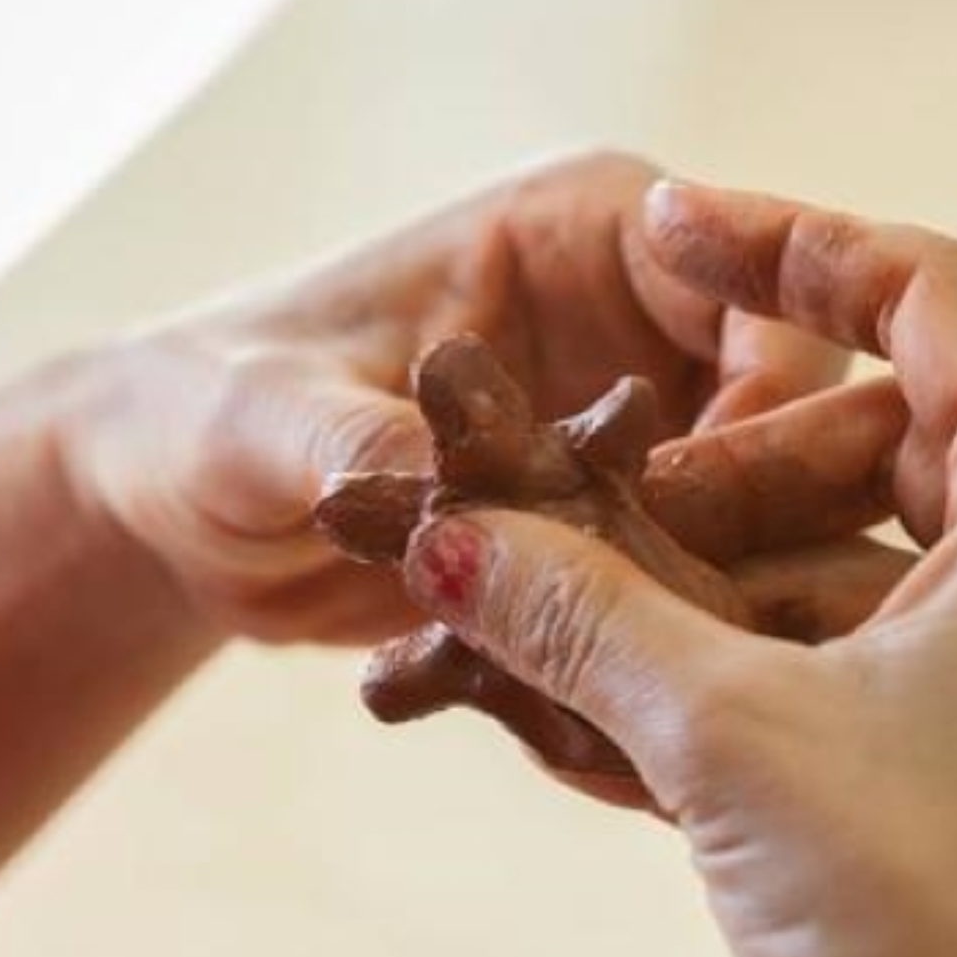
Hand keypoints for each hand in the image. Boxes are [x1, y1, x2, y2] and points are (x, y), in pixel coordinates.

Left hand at [46, 152, 863, 646]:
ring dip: (704, 605)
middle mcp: (637, 319)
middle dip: (753, 521)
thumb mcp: (266, 416)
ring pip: (754, 516)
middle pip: (782, 411)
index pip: (748, 290)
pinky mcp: (618, 525)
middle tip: (691, 628)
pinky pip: (684, 587)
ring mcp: (640, 429)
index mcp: (583, 229)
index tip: (706, 511)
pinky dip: (653, 655)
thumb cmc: (200, 407)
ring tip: (644, 698)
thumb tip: (448, 499)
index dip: (761, 398)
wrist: (174, 506)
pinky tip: (605, 727)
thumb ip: (360, 437)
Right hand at [398, 182, 956, 956]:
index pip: (929, 290)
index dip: (786, 240)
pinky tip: (627, 678)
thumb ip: (580, 615)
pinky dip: (757, 646)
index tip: (662, 219)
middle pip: (881, 425)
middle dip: (713, 450)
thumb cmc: (933, 933)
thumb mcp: (733, 743)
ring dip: (714, 562)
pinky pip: (870, 647)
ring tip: (564, 582)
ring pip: (862, 550)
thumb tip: (440, 541)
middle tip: (576, 465)